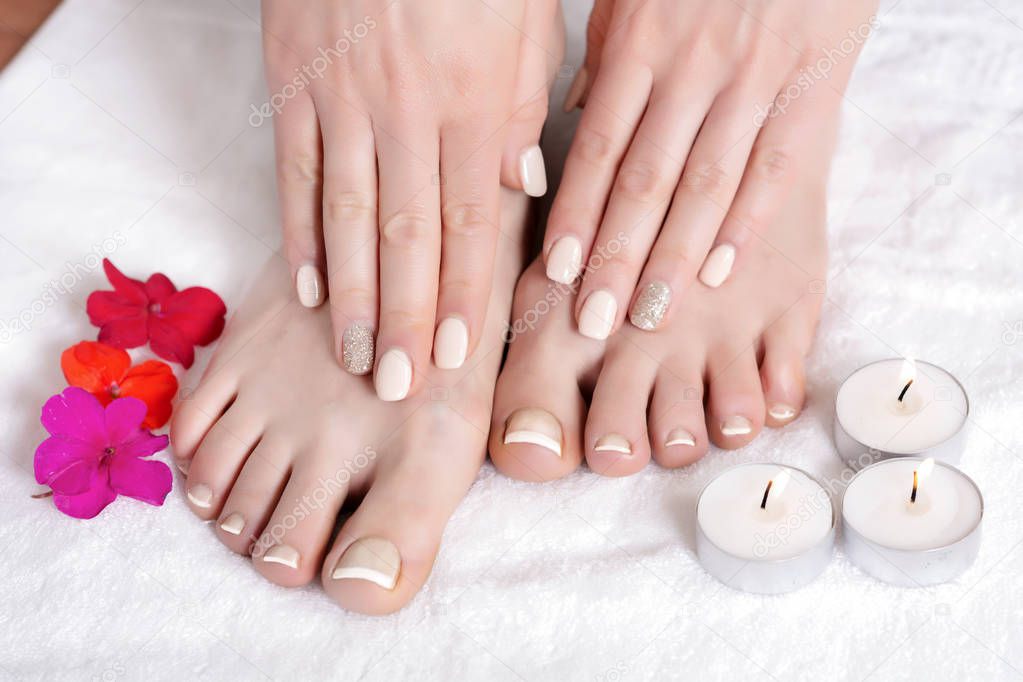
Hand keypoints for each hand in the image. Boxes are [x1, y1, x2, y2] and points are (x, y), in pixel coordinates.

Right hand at [261, 0, 560, 398]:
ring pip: (346, 216)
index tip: (454, 359)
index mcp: (478, 102)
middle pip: (407, 236)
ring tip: (353, 357)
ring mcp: (344, 100)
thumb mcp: (523, 22)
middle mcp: (410, 113)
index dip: (463, 297)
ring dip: (350, 295)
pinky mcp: (292, 81)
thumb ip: (526, 109)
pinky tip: (303, 289)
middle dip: (405, 318)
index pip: (472, 222)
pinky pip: (294, 171)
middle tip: (398, 387)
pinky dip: (298, 234)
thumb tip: (523, 191)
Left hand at [546, 0, 876, 338]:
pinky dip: (747, 223)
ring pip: (706, 185)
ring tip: (649, 316)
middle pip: (645, 181)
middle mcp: (690, 67)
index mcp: (639, 44)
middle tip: (595, 322)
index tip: (557, 275)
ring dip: (674, 258)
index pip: (598, 149)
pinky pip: (774, 165)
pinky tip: (719, 273)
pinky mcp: (811, 83)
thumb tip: (573, 114)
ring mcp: (753, 78)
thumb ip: (605, 55)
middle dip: (616, 259)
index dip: (576, 216)